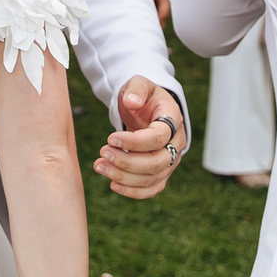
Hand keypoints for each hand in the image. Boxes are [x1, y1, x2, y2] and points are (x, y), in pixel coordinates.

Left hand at [97, 78, 183, 198]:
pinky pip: (152, 189)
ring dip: (124, 177)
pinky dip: (133, 192)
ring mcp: (170, 160)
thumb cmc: (143, 96)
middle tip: (102, 153)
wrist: (148, 109)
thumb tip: (132, 101)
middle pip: (157, 163)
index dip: (134, 142)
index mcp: (173, 120)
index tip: (110, 138)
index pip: (158, 137)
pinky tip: (112, 185)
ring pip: (152, 178)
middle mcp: (176, 143)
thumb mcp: (139, 84)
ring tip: (99, 166)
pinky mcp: (162, 173)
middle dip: (127, 162)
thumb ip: (136, 90)